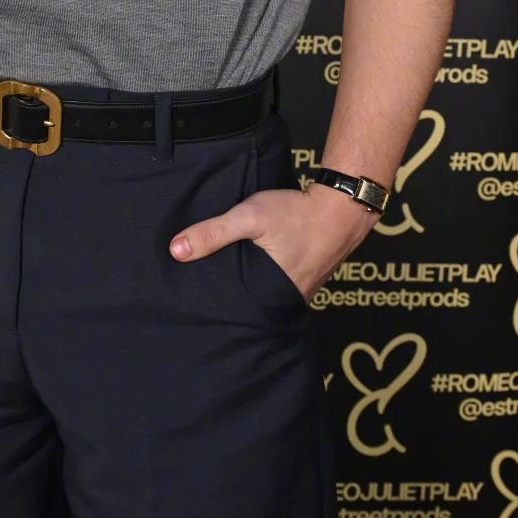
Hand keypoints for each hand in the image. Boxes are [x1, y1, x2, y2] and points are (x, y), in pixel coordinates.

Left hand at [169, 179, 377, 301]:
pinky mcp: (305, 280)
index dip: (213, 305)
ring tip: (218, 282)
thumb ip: (214, 232)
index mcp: (271, 293)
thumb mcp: (249, 216)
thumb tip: (176, 251)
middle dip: (227, 299)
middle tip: (199, 292)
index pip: (234, 309)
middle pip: (248, 305)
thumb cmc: (296, 213)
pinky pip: (276, 288)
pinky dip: (261, 280)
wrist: (342, 208)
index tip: (191, 300)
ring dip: (245, 289)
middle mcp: (287, 300)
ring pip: (262, 296)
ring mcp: (299, 293)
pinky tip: (247, 270)